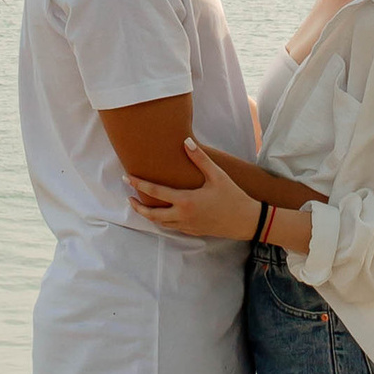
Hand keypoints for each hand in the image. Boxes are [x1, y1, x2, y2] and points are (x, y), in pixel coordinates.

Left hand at [127, 138, 258, 241]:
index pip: (156, 192)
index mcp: (186, 201)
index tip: (128, 178)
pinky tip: (163, 213)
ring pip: (161, 223)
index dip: (139, 184)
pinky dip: (163, 221)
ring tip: (142, 206)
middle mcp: (183, 216)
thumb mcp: (217, 175)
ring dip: (149, 215)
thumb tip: (186, 142)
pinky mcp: (193, 231)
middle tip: (129, 197)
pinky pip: (172, 227)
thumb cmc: (232, 196)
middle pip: (152, 214)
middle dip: (138, 207)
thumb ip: (200, 159)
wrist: (246, 220)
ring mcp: (187, 226)